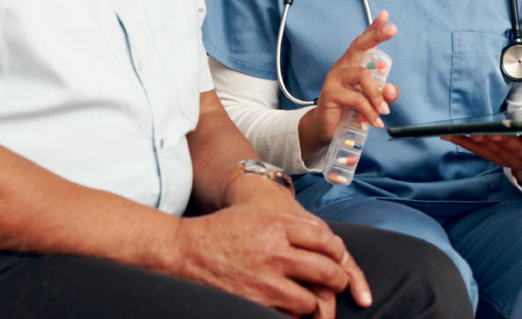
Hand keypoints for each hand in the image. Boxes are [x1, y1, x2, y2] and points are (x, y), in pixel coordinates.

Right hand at [163, 198, 370, 318]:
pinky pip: (288, 316)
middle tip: (336, 283)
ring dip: (312, 302)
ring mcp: (265, 282)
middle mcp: (274, 254)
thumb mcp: (255, 214)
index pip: (326, 240)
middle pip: (327, 272)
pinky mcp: (254, 304)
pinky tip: (285, 306)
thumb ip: (290, 224)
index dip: (337, 251)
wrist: (184, 252)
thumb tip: (325, 240)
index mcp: (276, 227)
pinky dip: (290, 314)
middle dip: (338, 280)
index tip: (336, 258)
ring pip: (311, 301)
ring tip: (306, 297)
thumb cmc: (220, 231)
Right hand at [298, 13, 400, 165]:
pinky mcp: (331, 93)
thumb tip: (391, 90)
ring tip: (383, 111)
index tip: (385, 15)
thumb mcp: (371, 102)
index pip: (362, 42)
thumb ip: (384, 95)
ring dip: (377, 95)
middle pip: (358, 46)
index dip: (373, 28)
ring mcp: (334, 79)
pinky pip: (357, 98)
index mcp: (352, 65)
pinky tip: (374, 121)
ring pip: (363, 75)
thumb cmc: (348, 110)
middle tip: (392, 29)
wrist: (325, 128)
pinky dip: (370, 111)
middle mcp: (342, 67)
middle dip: (376, 35)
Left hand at [444, 121, 521, 192]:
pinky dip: (461, 142)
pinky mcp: (493, 156)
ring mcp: (507, 158)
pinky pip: (476, 150)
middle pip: (515, 147)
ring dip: (478, 141)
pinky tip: (446, 134)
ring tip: (465, 131)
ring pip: (492, 149)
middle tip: (493, 130)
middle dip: (504, 139)